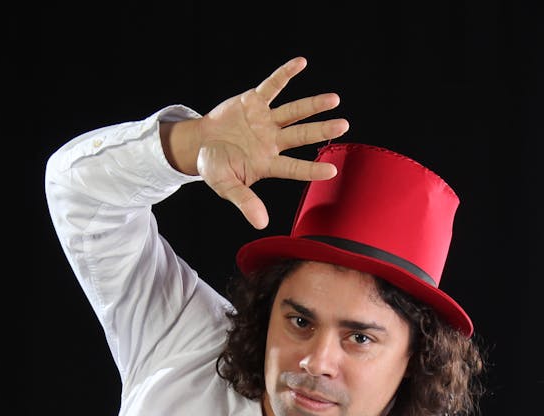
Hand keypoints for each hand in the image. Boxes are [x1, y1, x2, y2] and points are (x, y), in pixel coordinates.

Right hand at [161, 56, 348, 229]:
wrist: (199, 145)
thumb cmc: (215, 168)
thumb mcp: (226, 186)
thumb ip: (245, 202)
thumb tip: (261, 224)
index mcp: (267, 163)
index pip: (294, 167)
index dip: (311, 168)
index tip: (333, 171)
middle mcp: (271, 141)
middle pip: (300, 135)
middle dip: (321, 130)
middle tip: (344, 126)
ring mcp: (264, 121)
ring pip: (293, 111)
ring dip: (312, 105)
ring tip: (334, 100)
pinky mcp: (254, 102)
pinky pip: (271, 86)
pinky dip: (285, 75)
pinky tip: (301, 63)